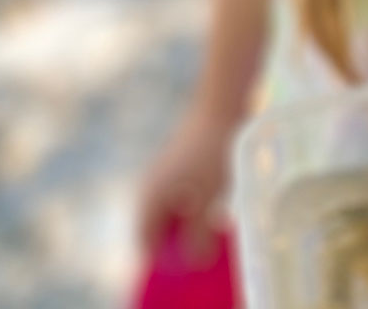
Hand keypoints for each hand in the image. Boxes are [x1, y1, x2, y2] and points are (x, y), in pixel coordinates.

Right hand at [137, 103, 235, 261]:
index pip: (146, 243)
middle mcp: (149, 187)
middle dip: (178, 239)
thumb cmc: (212, 153)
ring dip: (188, 220)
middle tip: (204, 240)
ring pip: (171, 209)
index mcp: (149, 199)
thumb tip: (196, 261)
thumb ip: (199, 235)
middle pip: (157, 227)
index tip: (192, 255)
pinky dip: (193, 202)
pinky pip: (180, 194)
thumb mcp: (208, 199)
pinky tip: (215, 198)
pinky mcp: (177, 162)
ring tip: (212, 218)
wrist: (221, 106)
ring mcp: (162, 173)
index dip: (167, 257)